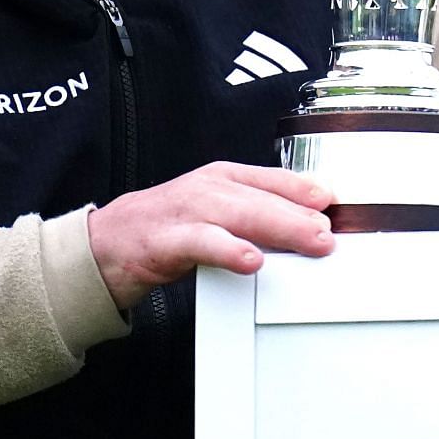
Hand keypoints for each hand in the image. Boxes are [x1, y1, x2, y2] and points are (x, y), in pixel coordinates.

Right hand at [86, 162, 335, 308]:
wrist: (105, 244)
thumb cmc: (167, 228)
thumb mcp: (214, 212)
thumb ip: (254, 215)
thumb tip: (307, 226)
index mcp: (222, 178)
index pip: (270, 178)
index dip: (302, 189)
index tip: (333, 202)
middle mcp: (206, 189)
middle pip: (261, 198)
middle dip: (299, 214)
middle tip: (329, 232)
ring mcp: (185, 211)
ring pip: (238, 214)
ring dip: (278, 227)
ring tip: (308, 240)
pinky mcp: (165, 240)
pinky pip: (202, 243)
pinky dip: (228, 250)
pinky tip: (251, 260)